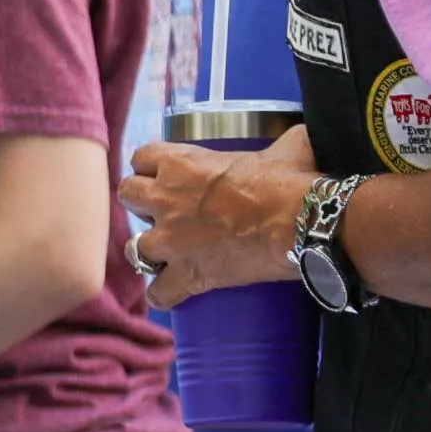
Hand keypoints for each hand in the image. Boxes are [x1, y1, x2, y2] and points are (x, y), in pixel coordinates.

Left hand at [117, 127, 316, 307]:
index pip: (141, 158)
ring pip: (133, 248)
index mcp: (181, 164)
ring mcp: (171, 241)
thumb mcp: (285, 148)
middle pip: (127, 196)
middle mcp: (165, 200)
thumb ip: (281, 140)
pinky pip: (158, 292)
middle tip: (164, 212)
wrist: (303, 224)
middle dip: (141, 204)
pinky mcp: (187, 275)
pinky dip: (164, 295)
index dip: (151, 168)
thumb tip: (302, 136)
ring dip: (148, 251)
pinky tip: (172, 293)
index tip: (163, 176)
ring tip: (166, 254)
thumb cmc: (293, 182)